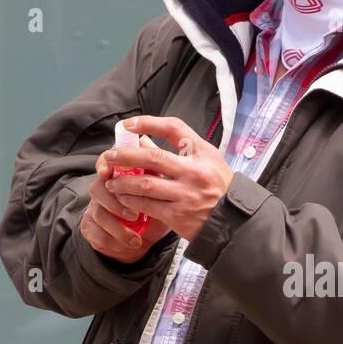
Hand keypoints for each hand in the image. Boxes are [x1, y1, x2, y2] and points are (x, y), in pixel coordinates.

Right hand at [79, 147, 173, 263]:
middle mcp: (103, 190)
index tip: (107, 172)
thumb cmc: (154, 211)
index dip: (104, 164)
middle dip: (116, 203)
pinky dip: (114, 241)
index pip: (105, 162)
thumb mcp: (161, 193)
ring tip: (136, 238)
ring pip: (98, 214)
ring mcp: (94, 209)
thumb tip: (151, 146)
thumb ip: (155, 173)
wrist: (146, 240)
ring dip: (118, 228)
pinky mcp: (91, 228)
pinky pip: (96, 234)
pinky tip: (129, 245)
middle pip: (97, 188)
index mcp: (118, 176)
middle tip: (135, 216)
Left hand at [103, 115, 232, 241]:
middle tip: (110, 156)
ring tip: (113, 182)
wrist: (232, 221)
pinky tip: (124, 198)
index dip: (148, 123)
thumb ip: (179, 149)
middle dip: (125, 155)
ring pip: (144, 184)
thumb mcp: (208, 160)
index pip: (174, 128)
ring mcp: (186, 195)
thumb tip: (143, 140)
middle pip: (152, 157)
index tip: (128, 125)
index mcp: (202, 154)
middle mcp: (194, 172)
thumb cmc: (219, 187)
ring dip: (123, 182)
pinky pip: (147, 206)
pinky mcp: (178, 216)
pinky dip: (131, 201)